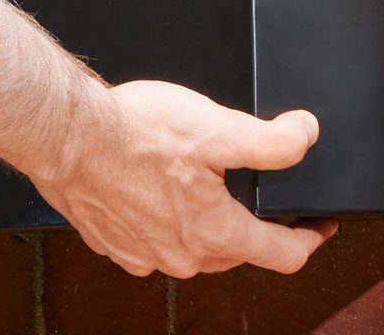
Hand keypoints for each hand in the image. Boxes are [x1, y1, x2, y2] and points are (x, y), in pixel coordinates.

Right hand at [34, 80, 336, 277]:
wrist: (65, 135)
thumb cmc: (132, 133)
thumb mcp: (217, 127)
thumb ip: (272, 140)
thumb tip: (305, 137)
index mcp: (215, 234)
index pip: (283, 255)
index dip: (310, 238)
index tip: (319, 226)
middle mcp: (181, 257)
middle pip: (238, 251)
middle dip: (254, 225)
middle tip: (258, 193)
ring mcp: (144, 256)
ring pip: (194, 248)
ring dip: (207, 224)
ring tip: (203, 185)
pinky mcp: (114, 245)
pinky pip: (154, 242)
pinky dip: (165, 222)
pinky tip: (157, 189)